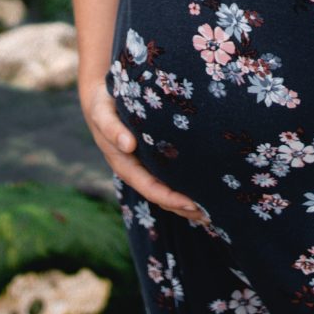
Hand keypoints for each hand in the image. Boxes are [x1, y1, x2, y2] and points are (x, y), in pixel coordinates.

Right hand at [78, 78, 208, 225]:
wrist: (101, 98)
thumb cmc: (103, 106)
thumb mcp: (102, 114)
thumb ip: (112, 129)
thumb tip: (128, 145)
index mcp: (125, 165)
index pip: (151, 189)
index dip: (171, 199)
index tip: (192, 204)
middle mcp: (137, 170)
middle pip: (162, 197)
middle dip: (184, 208)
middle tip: (211, 215)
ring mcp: (146, 166)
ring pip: (168, 190)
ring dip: (187, 203)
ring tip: (213, 211)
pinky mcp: (154, 157)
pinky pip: (171, 176)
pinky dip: (186, 185)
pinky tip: (206, 188)